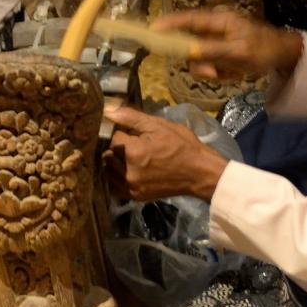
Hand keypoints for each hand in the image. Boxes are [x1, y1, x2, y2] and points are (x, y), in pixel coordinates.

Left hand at [103, 105, 229, 201]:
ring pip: (108, 170)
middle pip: (108, 154)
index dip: (124, 133)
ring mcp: (130, 186)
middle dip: (118, 148)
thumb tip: (107, 110)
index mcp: (132, 151)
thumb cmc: (182, 145)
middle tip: (134, 146)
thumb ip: (131, 117)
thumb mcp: (159, 125)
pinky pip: (114, 187)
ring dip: (115, 163)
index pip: (114, 138)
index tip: (136, 135)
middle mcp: (127, 171)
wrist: (199, 172)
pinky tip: (129, 172)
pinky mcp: (134, 196)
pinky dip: (117, 178)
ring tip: (132, 159)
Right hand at [150, 10, 303, 83]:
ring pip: (199, 59)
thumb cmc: (262, 49)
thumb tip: (187, 52)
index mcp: (218, 21)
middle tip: (215, 72)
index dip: (169, 24)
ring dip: (212, 70)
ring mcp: (217, 43)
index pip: (188, 19)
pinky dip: (221, 74)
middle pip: (190, 44)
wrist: (283, 57)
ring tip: (230, 74)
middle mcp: (214, 30)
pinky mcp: (221, 55)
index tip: (151, 30)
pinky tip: (236, 74)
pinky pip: (211, 66)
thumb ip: (212, 51)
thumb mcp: (238, 52)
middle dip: (200, 61)